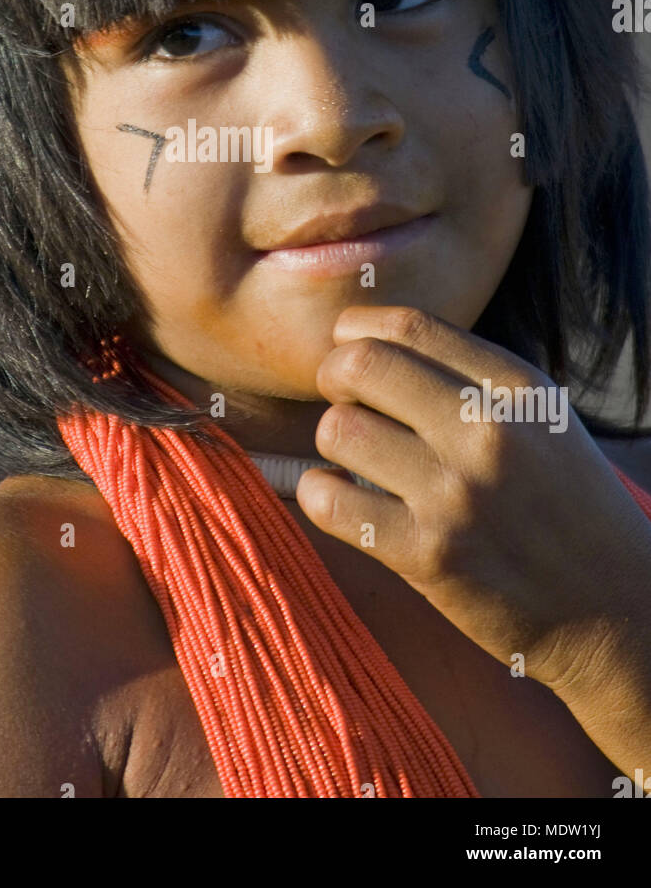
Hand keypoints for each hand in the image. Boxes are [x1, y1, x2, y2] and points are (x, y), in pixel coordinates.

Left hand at [296, 305, 650, 692]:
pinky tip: (343, 497)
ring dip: (333, 441)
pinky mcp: (429, 556)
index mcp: (517, 389)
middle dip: (334, 377)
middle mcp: (488, 432)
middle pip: (361, 364)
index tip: (349, 348)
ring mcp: (457, 494)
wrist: (614, 611)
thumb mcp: (540, 418)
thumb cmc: (565, 506)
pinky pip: (330, 501)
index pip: (408, 325)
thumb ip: (470, 376)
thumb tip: (371, 341)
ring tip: (356, 458)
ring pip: (338, 429)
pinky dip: (321, 493)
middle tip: (346, 402)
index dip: (357, 330)